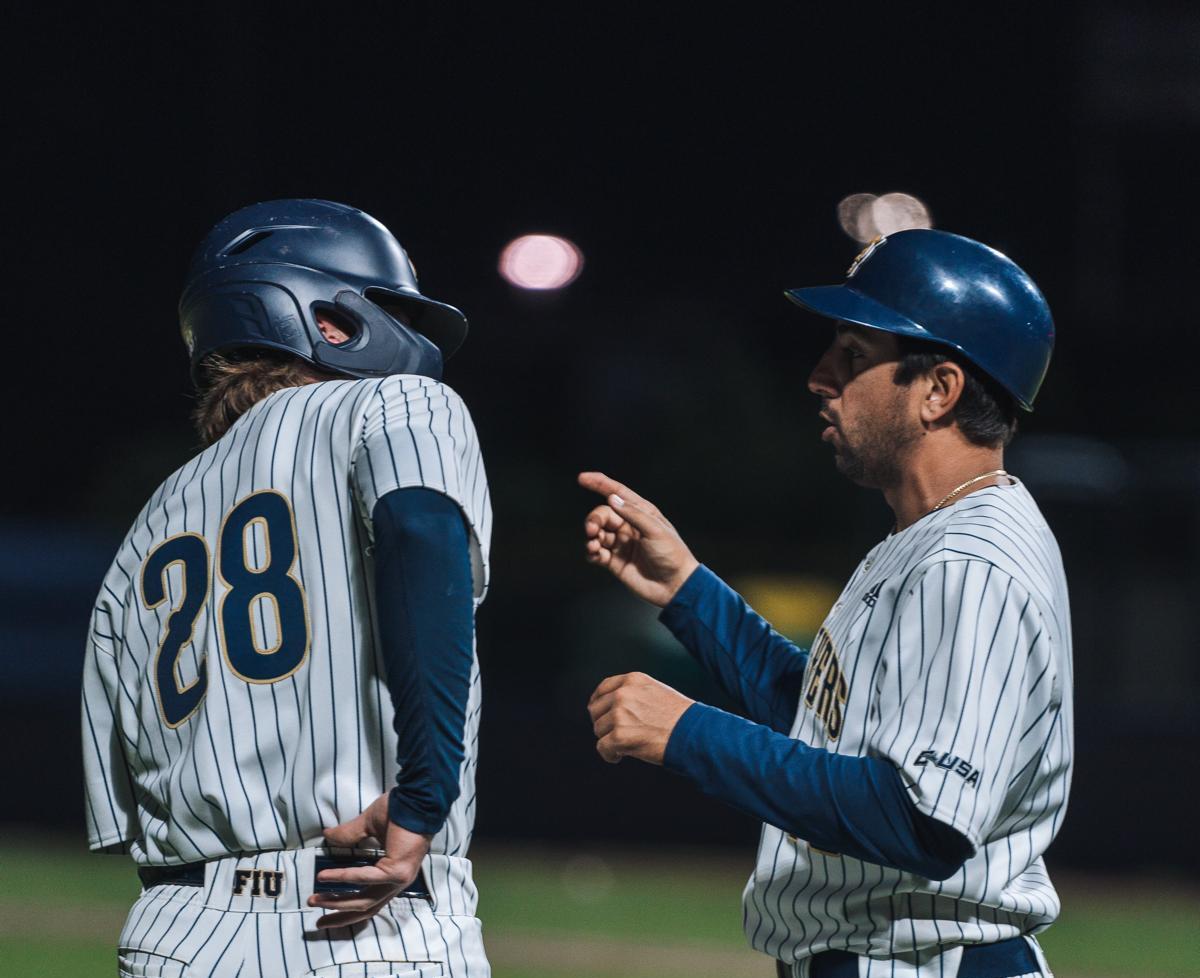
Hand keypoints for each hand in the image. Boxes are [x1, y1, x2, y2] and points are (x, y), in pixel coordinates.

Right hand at [309, 793, 431, 928]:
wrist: (417, 796)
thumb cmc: (399, 808)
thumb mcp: (368, 825)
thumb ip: (349, 834)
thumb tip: (327, 835)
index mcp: (395, 872)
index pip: (371, 900)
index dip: (347, 907)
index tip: (325, 909)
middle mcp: (398, 881)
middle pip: (367, 908)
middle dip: (340, 914)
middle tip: (317, 920)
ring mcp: (399, 878)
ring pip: (365, 901)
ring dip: (337, 902)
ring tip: (315, 899)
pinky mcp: (396, 871)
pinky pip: (364, 878)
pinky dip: (343, 877)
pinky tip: (325, 876)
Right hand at [578, 471, 699, 607]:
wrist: (675, 586)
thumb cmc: (672, 554)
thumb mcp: (655, 530)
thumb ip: (632, 514)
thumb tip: (611, 499)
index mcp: (641, 513)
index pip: (617, 493)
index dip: (599, 484)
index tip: (582, 478)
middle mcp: (629, 526)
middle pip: (603, 515)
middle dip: (594, 520)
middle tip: (592, 530)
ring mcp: (621, 544)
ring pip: (597, 533)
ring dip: (591, 537)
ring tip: (594, 545)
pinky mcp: (615, 561)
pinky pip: (596, 553)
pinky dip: (591, 552)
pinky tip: (594, 554)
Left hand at [587, 672, 694, 764]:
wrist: (693, 733)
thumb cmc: (680, 718)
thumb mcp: (655, 692)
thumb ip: (633, 694)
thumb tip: (613, 707)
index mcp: (632, 681)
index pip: (603, 688)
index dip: (598, 703)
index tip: (599, 713)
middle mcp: (623, 694)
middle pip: (596, 710)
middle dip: (603, 723)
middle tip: (616, 734)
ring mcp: (619, 715)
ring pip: (598, 730)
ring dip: (609, 740)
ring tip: (625, 746)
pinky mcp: (619, 736)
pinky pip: (602, 748)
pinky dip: (609, 755)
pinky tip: (620, 757)